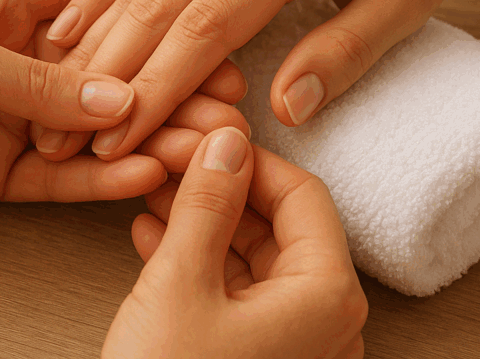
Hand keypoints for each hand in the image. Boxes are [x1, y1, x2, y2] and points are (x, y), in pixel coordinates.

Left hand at [0, 0, 240, 223]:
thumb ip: (37, 82)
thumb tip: (120, 100)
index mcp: (12, 8)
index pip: (100, 2)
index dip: (153, 16)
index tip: (207, 30)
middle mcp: (23, 62)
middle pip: (113, 71)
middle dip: (167, 83)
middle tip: (225, 99)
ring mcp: (17, 119)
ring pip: (98, 129)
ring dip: (149, 137)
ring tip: (202, 147)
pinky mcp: (2, 172)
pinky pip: (64, 177)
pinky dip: (103, 181)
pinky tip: (144, 178)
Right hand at [44, 0, 479, 159]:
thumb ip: (346, 51)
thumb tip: (283, 110)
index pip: (208, 25)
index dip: (157, 89)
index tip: (118, 142)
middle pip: (158, 0)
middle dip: (106, 73)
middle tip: (59, 133)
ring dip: (93, 33)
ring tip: (50, 89)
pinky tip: (71, 21)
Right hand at [103, 126, 367, 357]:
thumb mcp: (180, 284)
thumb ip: (207, 203)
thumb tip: (226, 143)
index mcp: (326, 296)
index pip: (302, 194)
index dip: (249, 159)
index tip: (205, 141)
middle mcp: (324, 321)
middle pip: (278, 226)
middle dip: (219, 190)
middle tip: (172, 162)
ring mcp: (293, 346)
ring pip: (251, 260)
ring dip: (202, 223)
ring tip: (154, 194)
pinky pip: (235, 297)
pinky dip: (197, 263)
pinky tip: (153, 237)